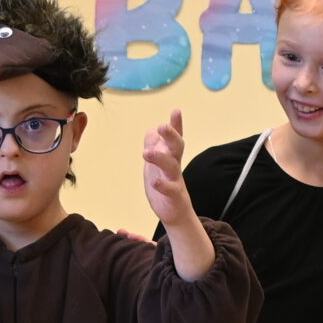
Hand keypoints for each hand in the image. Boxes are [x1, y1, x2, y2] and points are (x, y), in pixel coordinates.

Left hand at [143, 110, 191, 225]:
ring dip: (159, 158)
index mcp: (170, 156)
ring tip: (146, 153)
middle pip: (177, 147)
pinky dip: (163, 185)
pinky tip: (155, 181)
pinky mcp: (173, 196)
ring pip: (171, 166)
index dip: (176, 125)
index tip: (176, 110)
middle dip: (171, 136)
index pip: (174, 138)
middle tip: (162, 126)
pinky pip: (170, 189)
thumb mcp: (156, 164)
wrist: (175, 212)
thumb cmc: (166, 184)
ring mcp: (175, 180)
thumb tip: (150, 131)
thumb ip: (154, 147)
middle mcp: (174, 165)